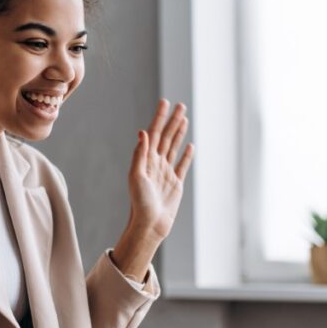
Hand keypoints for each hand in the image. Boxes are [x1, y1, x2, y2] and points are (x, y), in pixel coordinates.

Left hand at [110, 100, 194, 280]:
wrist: (149, 225)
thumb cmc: (140, 203)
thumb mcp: (136, 177)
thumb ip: (140, 155)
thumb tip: (143, 133)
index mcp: (146, 160)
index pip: (154, 134)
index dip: (159, 118)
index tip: (165, 102)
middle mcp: (156, 164)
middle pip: (166, 137)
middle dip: (173, 120)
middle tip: (180, 105)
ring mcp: (166, 173)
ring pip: (174, 147)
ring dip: (179, 132)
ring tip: (184, 118)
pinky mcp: (176, 184)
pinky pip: (182, 166)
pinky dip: (186, 155)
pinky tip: (190, 145)